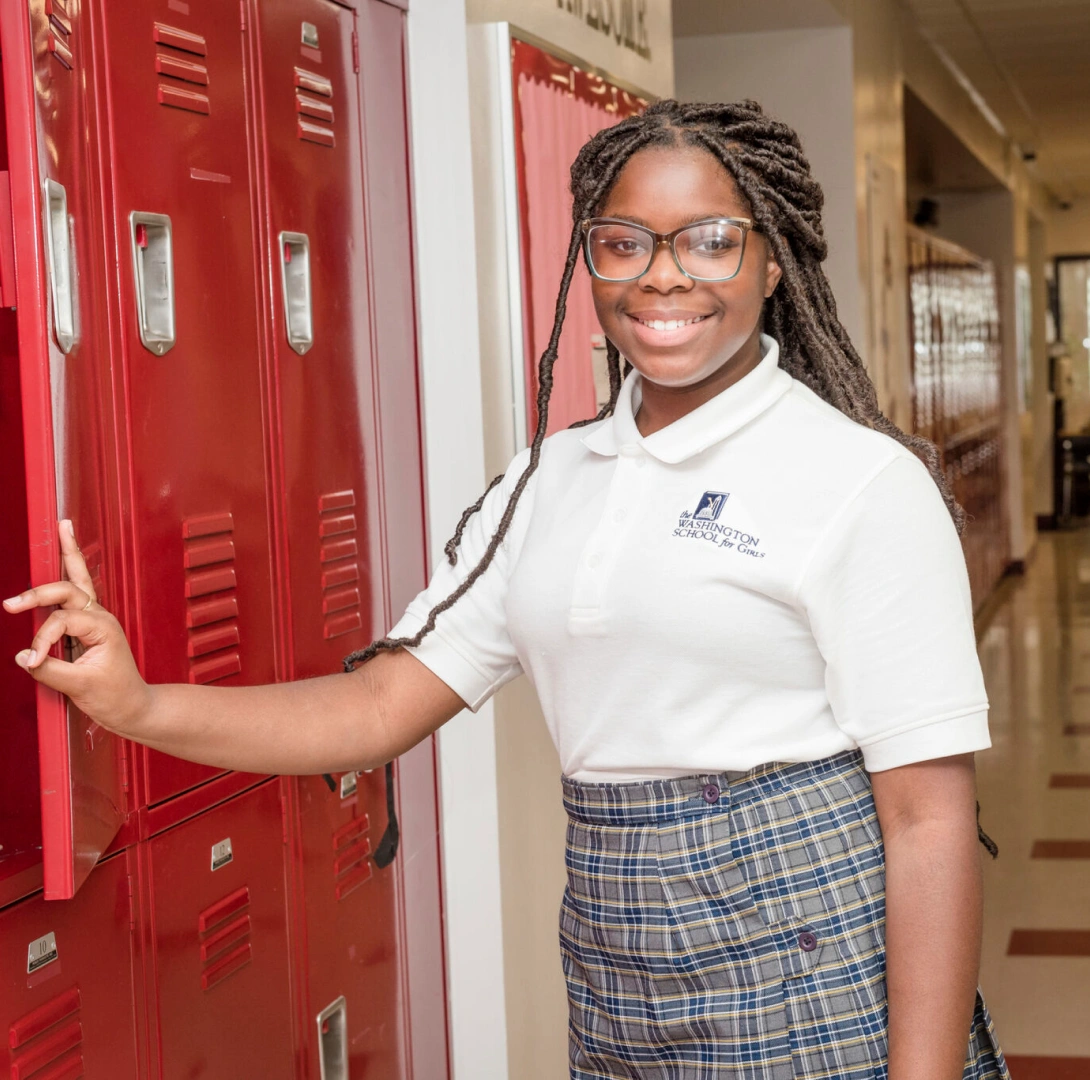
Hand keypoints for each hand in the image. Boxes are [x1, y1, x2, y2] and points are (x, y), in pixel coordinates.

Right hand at [3, 520, 152, 736]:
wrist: (133, 707)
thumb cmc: (114, 696)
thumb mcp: (80, 686)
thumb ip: (49, 669)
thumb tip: (23, 657)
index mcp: (103, 628)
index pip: (61, 621)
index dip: (43, 639)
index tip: (32, 660)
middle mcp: (100, 618)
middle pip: (69, 589)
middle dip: (39, 591)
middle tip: (12, 603)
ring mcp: (94, 619)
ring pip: (79, 579)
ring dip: (69, 554)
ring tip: (63, 525)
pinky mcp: (86, 626)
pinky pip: (73, 594)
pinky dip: (66, 572)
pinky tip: (65, 552)